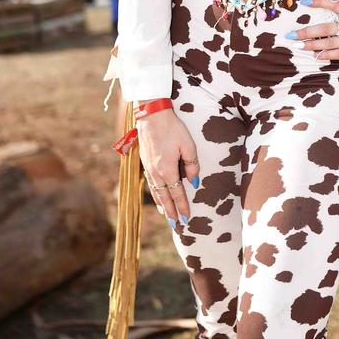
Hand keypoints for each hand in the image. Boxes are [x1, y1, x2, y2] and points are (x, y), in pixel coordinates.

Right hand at [137, 109, 199, 225]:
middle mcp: (156, 172)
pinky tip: (156, 193)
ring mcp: (149, 167)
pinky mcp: (145, 161)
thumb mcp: (188, 145)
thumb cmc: (172, 128)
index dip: (182, 206)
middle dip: (171, 210)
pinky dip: (154, 192)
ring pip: (156, 190)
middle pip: (165, 196)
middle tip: (176, 223)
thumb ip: (192, 165)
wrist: (152, 115)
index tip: (187, 217)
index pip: (177, 193)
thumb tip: (194, 183)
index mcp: (168, 170)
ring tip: (166, 214)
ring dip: (161, 203)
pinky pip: (150, 182)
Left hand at [290, 0, 338, 67]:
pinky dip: (328, 54)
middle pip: (327, 26)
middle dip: (307, 30)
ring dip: (313, 44)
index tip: (304, 1)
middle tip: (291, 33)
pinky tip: (317, 56)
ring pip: (331, 40)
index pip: (336, 3)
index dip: (319, 1)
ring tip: (299, 46)